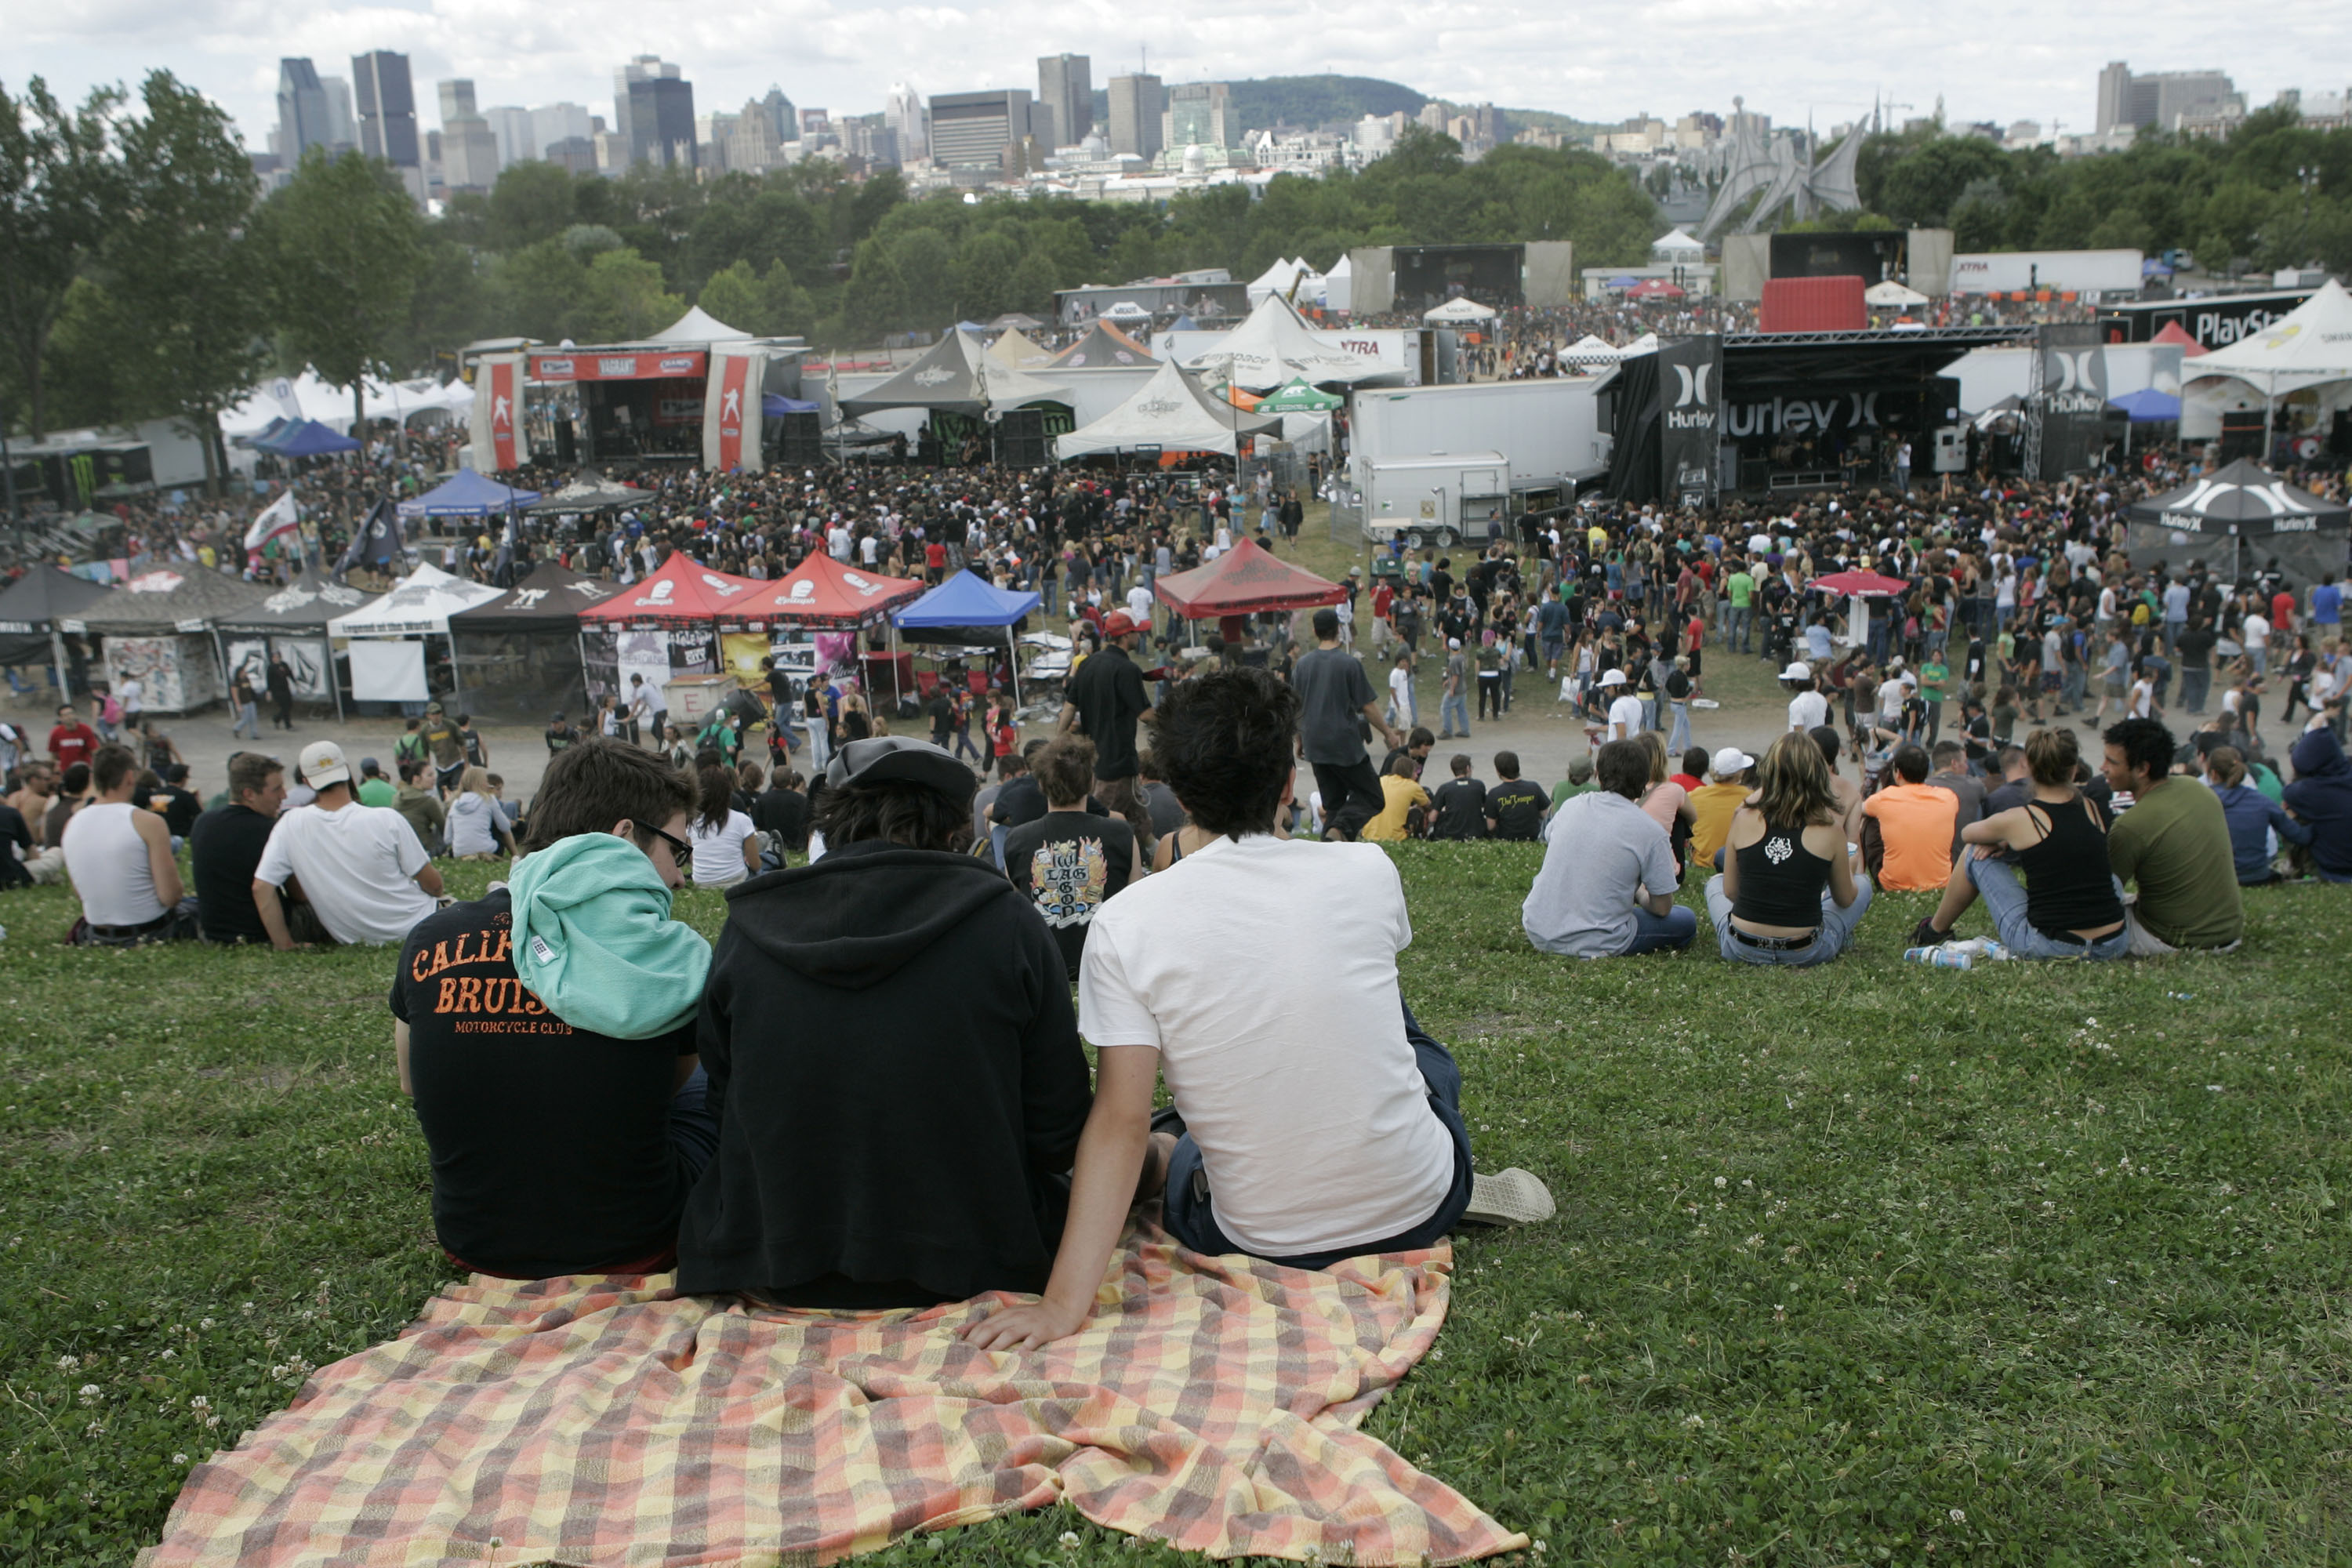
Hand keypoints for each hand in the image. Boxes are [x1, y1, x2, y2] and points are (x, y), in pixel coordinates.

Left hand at [960, 1297, 1086, 1352]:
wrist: (1061, 1309)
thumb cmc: (1034, 1318)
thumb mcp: (1014, 1317)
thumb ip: (998, 1326)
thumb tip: (977, 1340)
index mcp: (1005, 1315)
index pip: (983, 1326)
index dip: (970, 1338)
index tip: (958, 1352)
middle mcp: (1014, 1318)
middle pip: (991, 1329)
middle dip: (976, 1343)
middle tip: (965, 1357)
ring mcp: (1028, 1324)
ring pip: (1008, 1334)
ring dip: (995, 1346)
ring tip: (984, 1359)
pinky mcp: (1042, 1331)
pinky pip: (1032, 1341)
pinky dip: (1023, 1349)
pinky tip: (1017, 1359)